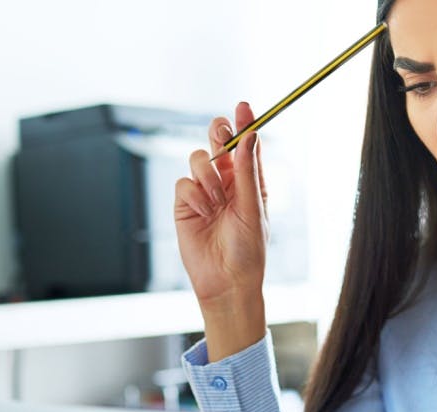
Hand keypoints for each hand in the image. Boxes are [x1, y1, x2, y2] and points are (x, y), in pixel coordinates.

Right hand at [174, 101, 268, 307]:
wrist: (225, 281)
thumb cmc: (248, 250)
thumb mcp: (252, 208)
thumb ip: (248, 172)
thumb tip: (249, 137)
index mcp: (250, 181)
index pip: (246, 145)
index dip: (244, 124)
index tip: (243, 106)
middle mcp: (228, 182)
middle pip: (218, 142)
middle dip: (219, 134)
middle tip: (221, 134)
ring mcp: (205, 191)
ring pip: (197, 159)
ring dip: (207, 176)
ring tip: (216, 202)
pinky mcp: (185, 204)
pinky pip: (183, 183)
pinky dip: (193, 195)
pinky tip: (203, 212)